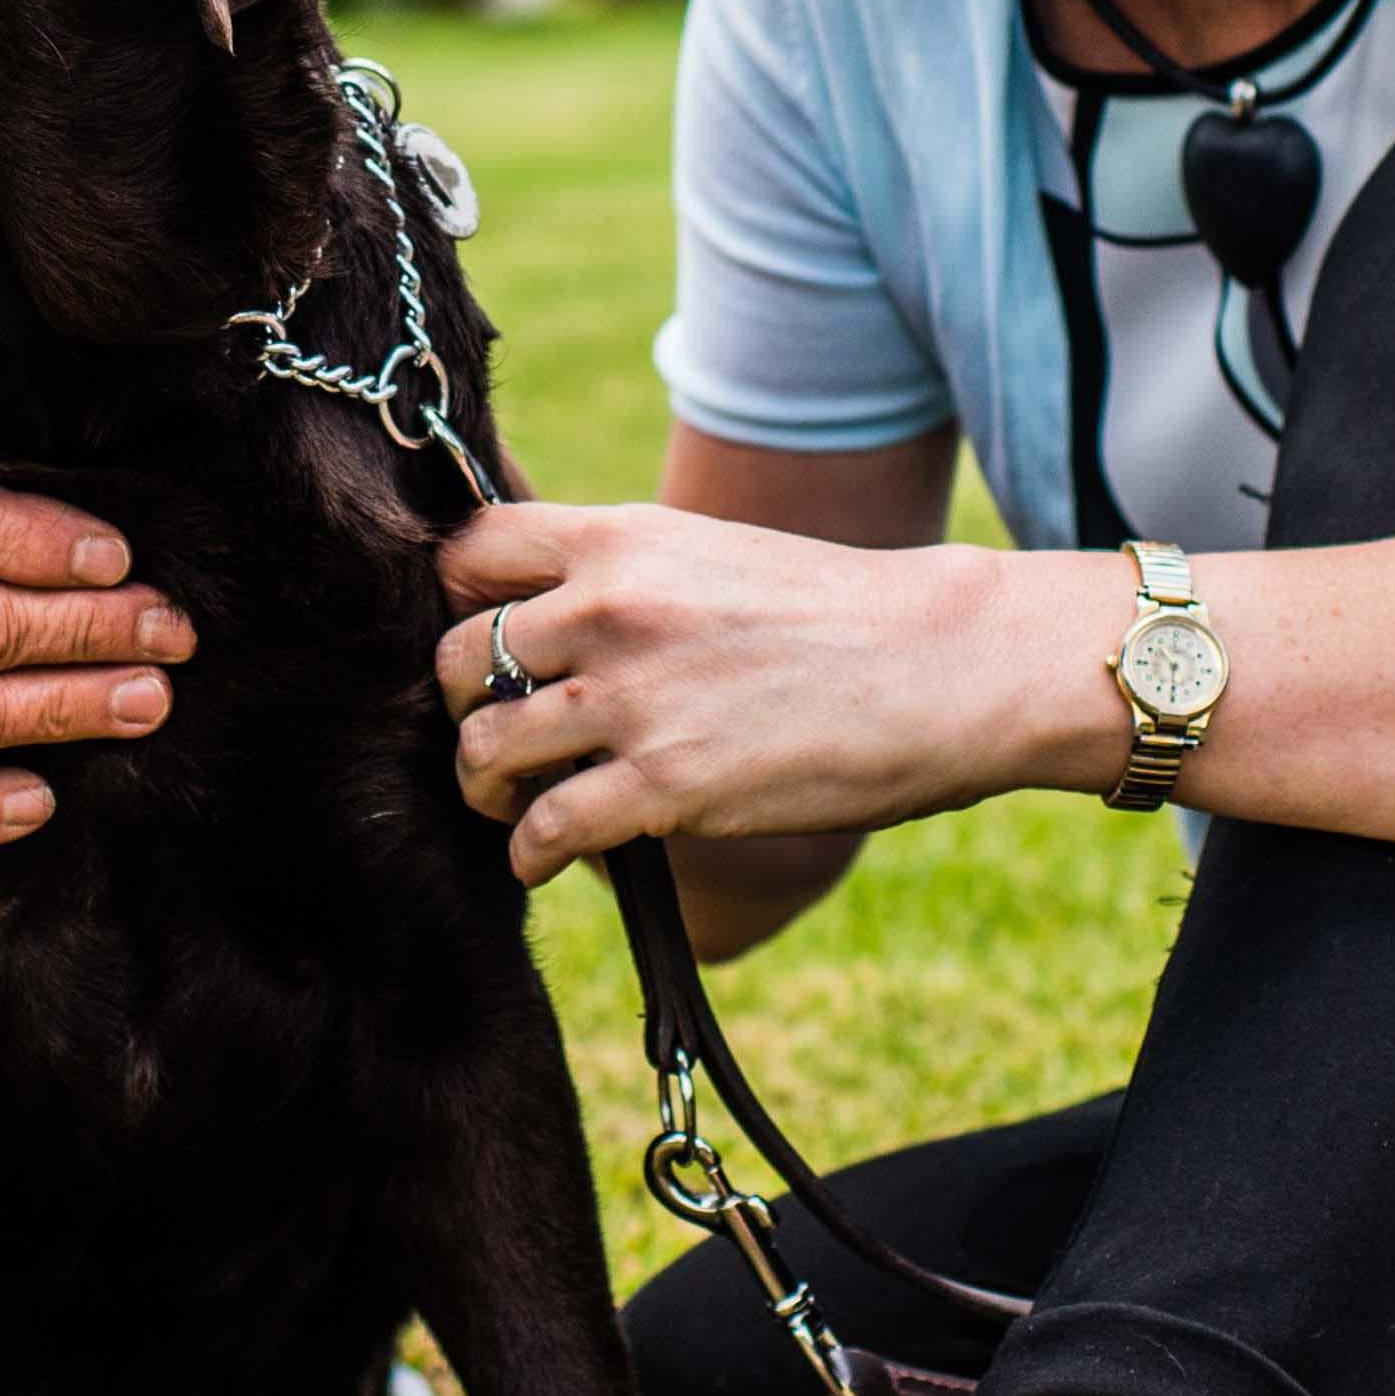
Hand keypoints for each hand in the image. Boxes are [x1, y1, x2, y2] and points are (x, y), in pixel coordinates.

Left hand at [434, 497, 1109, 885]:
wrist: (943, 664)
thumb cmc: (836, 612)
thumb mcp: (711, 555)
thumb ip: (622, 577)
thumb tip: (542, 620)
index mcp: (621, 539)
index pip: (467, 551)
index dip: (451, 600)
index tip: (475, 639)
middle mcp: (610, 609)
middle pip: (451, 657)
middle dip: (458, 703)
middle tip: (493, 729)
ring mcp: (633, 698)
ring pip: (483, 746)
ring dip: (482, 783)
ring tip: (510, 799)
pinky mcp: (666, 786)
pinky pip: (544, 830)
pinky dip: (530, 853)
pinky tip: (545, 856)